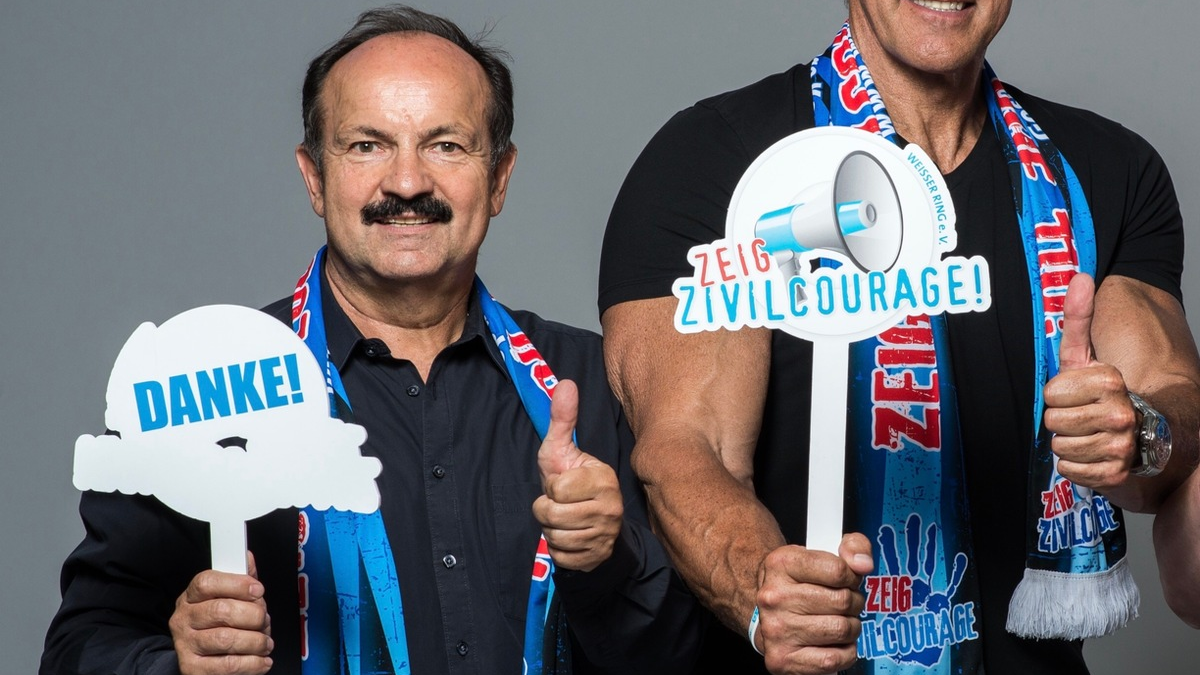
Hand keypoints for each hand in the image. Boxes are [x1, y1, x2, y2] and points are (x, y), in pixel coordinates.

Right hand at [170, 552, 272, 674]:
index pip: (207, 582)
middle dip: (253, 615)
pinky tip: (262, 660)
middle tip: (265, 621)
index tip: (259, 590)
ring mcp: (186, 645)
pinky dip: (252, 663)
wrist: (202, 660)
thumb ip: (240, 579)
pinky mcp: (193, 669)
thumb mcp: (227, 598)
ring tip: (265, 642)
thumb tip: (247, 557)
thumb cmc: (219, 625)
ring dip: (256, 641)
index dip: (236, 584)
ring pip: (226, 639)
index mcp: (191, 597)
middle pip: (221, 610)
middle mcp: (184, 619)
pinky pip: (228, 665)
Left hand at [532, 379, 622, 571]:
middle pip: (551, 514)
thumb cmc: (572, 482)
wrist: (592, 522)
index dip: (551, 487)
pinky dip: (558, 548)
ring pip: (555, 536)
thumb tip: (565, 383)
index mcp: (603, 479)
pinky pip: (561, 556)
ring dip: (551, 529)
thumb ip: (562, 419)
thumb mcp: (563, 450)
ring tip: (564, 519)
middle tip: (559, 504)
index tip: (563, 484)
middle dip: (546, 510)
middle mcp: (610, 507)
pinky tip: (569, 537)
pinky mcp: (597, 557)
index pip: (557, 488)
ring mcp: (606, 535)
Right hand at [755, 534, 871, 674]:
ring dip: (850, 628)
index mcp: (781, 564)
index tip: (847, 580)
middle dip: (853, 603)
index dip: (852, 577)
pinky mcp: (782, 659)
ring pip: (842, 630)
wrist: (765, 614)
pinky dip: (844, 653)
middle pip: (842, 601)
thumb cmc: (798, 585)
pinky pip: (833, 659)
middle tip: (844, 603)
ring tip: (838, 621)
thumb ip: (853, 547)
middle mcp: (774, 597)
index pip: (838, 570)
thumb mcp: (821, 553)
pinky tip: (834, 643)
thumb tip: (863, 564)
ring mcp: (776, 629)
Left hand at [1044, 274, 1138, 487]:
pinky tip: (1090, 456)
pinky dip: (1074, 466)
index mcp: (1111, 382)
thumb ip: (1078, 318)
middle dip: (1060, 419)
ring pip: (1060, 446)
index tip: (1075, 394)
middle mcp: (1121, 413)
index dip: (1058, 395)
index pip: (1052, 393)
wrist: (1141, 439)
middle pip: (1053, 421)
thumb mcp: (1085, 356)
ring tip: (1086, 435)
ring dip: (1067, 443)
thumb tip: (1080, 276)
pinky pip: (1069, 470)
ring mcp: (1121, 445)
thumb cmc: (1102, 396)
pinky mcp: (1116, 473)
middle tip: (1080, 417)